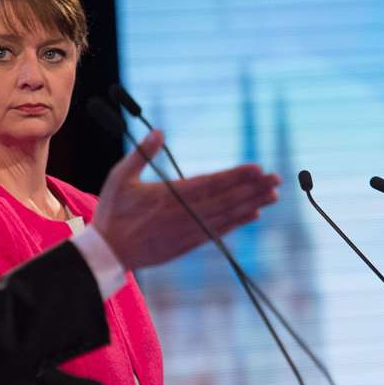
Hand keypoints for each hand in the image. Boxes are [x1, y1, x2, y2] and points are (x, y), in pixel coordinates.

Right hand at [93, 129, 280, 270]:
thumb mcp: (120, 178)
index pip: (210, 183)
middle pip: (225, 199)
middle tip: (276, 179)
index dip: (236, 176)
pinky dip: (237, 223)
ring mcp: (187, 231)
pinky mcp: (187, 245)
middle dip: (252, 189)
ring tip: (272, 195)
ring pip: (226, 216)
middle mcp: (183, 214)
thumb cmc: (112, 212)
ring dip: (251, 204)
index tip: (257, 168)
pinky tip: (254, 214)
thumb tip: (159, 131)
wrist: (107, 253)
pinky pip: (218, 232)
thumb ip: (141, 154)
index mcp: (169, 195)